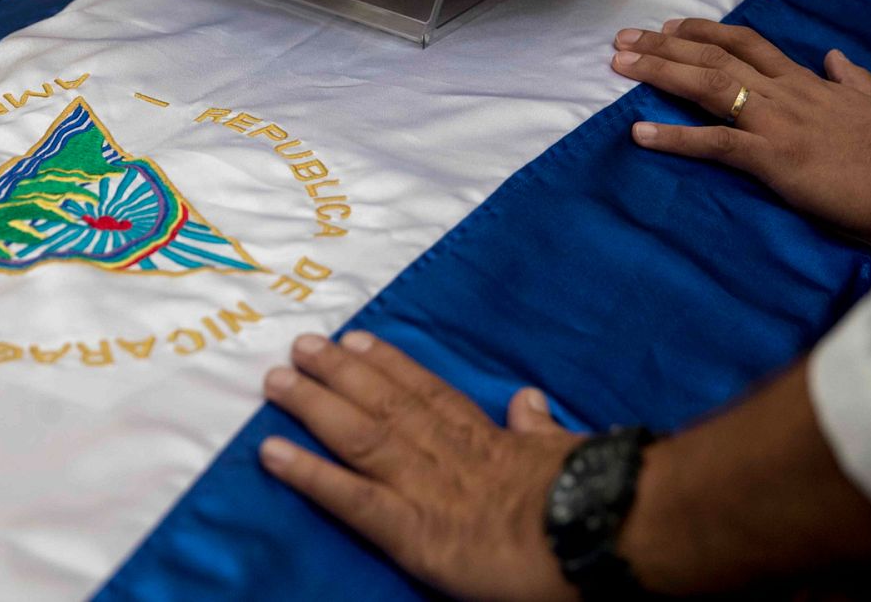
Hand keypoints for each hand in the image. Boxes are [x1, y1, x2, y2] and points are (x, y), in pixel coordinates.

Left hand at [260, 331, 580, 601]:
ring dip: (313, 405)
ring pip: (358, 436)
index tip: (355, 339)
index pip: (426, 392)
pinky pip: (350, 498)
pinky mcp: (411, 530)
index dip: (386, 365)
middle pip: (381, 403)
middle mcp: (444, 452)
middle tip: (298, 345)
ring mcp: (423, 487)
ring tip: (276, 381)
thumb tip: (528, 398)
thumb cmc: (591, 496)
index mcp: (484, 437)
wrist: (599, 532)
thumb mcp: (567, 450)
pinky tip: (271, 453)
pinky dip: (308, 473)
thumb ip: (539, 428)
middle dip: (336, 373)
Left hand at [612, 18, 870, 249]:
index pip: (748, 44)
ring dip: (659, 73)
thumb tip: (836, 57)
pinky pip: (714, 143)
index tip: (670, 26)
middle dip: (665, 46)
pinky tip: (639, 134)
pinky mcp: (774, 158)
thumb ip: (851, 78)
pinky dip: (673, 138)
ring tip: (618, 66)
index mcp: (806, 82)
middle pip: (715, 58)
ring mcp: (777, 123)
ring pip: (709, 87)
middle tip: (623, 39)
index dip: (705, 33)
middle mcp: (785, 94)